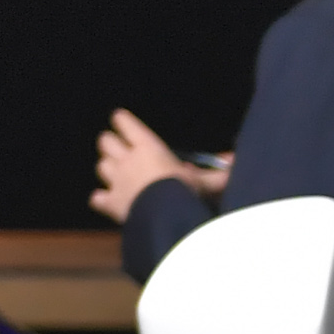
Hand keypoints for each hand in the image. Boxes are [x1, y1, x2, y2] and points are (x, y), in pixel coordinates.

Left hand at [88, 110, 222, 225]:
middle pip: (106, 142)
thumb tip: (236, 161)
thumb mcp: (204, 181)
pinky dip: (101, 199)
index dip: (123, 121)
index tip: (121, 118)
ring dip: (107, 168)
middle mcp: (127, 159)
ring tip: (114, 173)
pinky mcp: (110, 202)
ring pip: (101, 166)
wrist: (163, 214)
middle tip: (117, 147)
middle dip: (110, 143)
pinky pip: (97, 198)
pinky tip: (106, 201)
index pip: (126, 124)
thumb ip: (217, 174)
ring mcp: (115, 181)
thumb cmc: (183, 189)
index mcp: (148, 147)